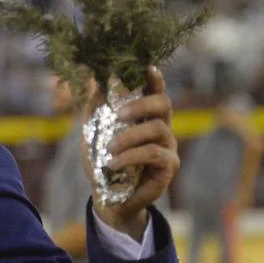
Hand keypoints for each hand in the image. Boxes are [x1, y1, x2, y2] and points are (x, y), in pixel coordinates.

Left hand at [87, 66, 178, 238]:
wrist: (107, 196)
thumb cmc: (103, 161)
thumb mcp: (94, 132)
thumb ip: (97, 107)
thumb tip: (96, 78)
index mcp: (146, 116)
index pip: (154, 91)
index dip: (154, 78)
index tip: (147, 66)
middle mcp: (162, 127)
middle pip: (163, 104)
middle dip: (141, 104)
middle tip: (118, 114)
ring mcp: (168, 146)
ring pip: (157, 129)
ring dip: (129, 136)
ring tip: (108, 149)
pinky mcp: (169, 166)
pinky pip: (153, 154)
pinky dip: (131, 156)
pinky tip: (113, 163)